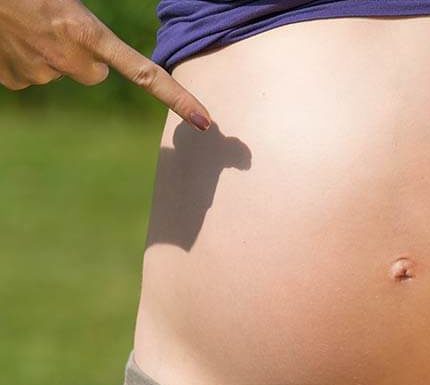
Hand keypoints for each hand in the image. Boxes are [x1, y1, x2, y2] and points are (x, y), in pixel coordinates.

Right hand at [0, 0, 211, 130]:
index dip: (178, 98)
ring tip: (29, 26)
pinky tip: (12, 36)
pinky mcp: (14, 81)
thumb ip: (93, 28)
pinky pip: (31, 75)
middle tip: (59, 28)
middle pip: (95, 75)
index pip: (146, 74)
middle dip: (84, 57)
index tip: (205, 122)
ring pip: (60, 72)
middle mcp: (69, 60)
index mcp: (88, 34)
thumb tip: (104, 51)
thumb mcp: (71, 1)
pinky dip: (23, 58)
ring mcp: (40, 73)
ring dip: (50, 54)